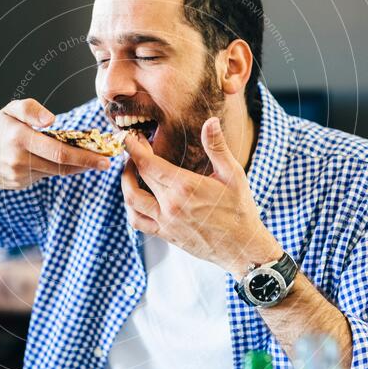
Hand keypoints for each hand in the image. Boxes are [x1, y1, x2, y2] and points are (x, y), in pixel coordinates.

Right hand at [0, 99, 110, 189]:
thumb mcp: (11, 109)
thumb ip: (31, 109)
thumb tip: (51, 120)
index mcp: (19, 138)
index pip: (59, 151)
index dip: (84, 157)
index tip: (104, 158)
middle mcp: (18, 159)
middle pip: (61, 165)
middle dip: (85, 164)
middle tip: (104, 163)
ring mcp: (18, 175)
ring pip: (54, 172)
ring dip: (72, 166)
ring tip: (87, 159)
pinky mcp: (18, 184)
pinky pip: (42, 176)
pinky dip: (53, 169)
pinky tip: (57, 161)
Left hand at [121, 117, 281, 277]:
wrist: (242, 247)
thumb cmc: (240, 209)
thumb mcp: (233, 175)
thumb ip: (217, 147)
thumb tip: (210, 121)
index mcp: (185, 187)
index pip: (148, 163)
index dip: (135, 148)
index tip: (130, 137)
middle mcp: (171, 205)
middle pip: (138, 177)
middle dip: (131, 159)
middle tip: (134, 147)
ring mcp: (166, 222)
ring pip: (131, 201)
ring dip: (125, 183)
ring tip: (130, 170)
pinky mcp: (166, 234)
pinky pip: (138, 222)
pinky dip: (131, 208)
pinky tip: (136, 198)